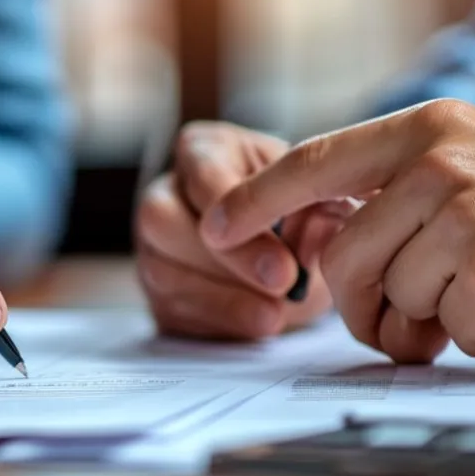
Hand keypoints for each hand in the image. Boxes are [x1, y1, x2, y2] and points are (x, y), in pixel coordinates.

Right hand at [135, 122, 340, 339]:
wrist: (299, 259)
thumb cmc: (304, 215)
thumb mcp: (320, 198)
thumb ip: (316, 210)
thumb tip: (316, 233)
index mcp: (204, 151)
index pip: (201, 172)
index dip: (237, 210)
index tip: (280, 248)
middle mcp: (166, 193)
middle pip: (161, 218)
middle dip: (226, 257)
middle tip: (283, 283)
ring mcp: (154, 247)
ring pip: (160, 270)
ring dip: (223, 297)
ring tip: (276, 314)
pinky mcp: (158, 294)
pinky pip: (169, 311)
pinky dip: (217, 322)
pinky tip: (256, 324)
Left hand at [204, 99, 474, 361]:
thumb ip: (413, 180)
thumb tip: (342, 223)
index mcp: (434, 129)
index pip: (318, 162)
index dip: (258, 201)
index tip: (214, 227)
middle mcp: (440, 163)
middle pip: (343, 256)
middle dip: (360, 305)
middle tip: (401, 322)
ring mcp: (462, 215)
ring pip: (388, 296)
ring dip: (420, 322)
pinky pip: (435, 326)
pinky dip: (464, 335)